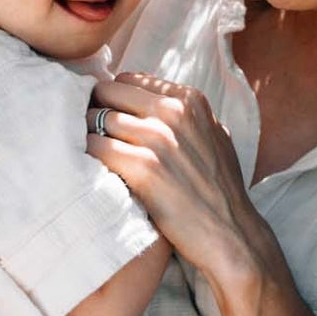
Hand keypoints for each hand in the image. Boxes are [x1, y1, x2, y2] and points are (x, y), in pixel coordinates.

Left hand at [87, 71, 274, 296]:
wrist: (230, 234)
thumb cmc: (219, 190)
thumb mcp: (213, 136)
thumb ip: (185, 114)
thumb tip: (148, 99)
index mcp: (189, 100)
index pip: (127, 80)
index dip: (112, 100)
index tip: (107, 119)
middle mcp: (174, 112)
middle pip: (107, 93)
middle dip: (94, 111)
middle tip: (89, 135)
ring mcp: (158, 138)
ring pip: (96, 118)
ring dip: (86, 136)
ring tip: (88, 155)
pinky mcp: (143, 168)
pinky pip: (94, 147)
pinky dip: (86, 157)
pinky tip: (90, 171)